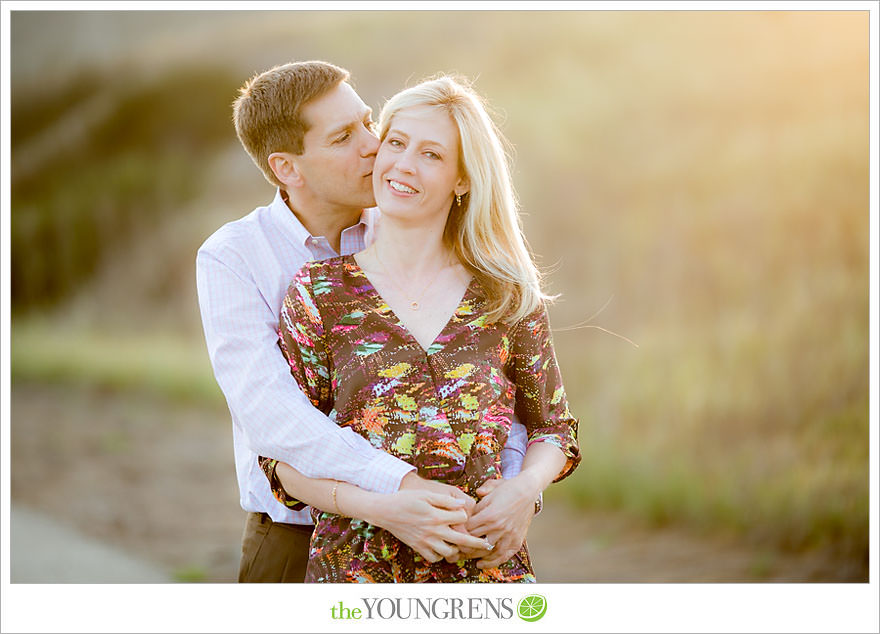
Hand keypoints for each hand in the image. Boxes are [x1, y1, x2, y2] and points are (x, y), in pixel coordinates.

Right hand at [373, 475, 487, 562]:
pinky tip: (443, 549)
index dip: (467, 517)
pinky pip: (434, 558)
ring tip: (462, 547)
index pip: (462, 519)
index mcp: (437, 516)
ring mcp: (425, 541)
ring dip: (457, 550)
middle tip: (487, 545)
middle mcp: (433, 530)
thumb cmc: (406, 499)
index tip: (469, 516)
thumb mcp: (426, 494)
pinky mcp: (418, 547)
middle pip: (461, 541)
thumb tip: (462, 505)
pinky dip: (441, 556)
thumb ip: (445, 500)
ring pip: (449, 553)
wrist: (385, 511)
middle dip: (476, 543)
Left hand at [465, 476, 538, 568]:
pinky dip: (493, 562)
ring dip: (477, 556)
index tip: (456, 532)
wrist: (528, 491)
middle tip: (457, 548)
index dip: (461, 531)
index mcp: (489, 515)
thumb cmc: (508, 487)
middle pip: (476, 542)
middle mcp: (498, 527)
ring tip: (468, 557)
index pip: (468, 529)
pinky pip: (504, 555)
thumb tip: (471, 497)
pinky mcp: (517, 540)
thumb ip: (479, 493)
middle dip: (465, 545)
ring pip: (489, 552)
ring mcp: (508, 535)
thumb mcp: (490, 487)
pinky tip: (483, 563)